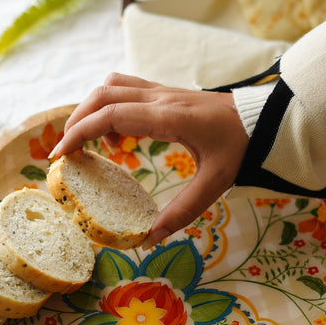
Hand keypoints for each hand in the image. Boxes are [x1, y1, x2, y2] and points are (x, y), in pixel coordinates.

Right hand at [49, 73, 247, 247]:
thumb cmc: (242, 147)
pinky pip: (126, 89)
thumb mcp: (215, 183)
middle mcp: (161, 97)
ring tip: (92, 144)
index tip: (60, 155)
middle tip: (67, 152)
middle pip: (102, 95)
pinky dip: (109, 106)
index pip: (111, 114)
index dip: (79, 132)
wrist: (265, 119)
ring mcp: (163, 90)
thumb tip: (151, 239)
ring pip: (112, 86)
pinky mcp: (166, 92)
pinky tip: (119, 135)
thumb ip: (183, 211)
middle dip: (77, 120)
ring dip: (92, 109)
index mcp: (169, 116)